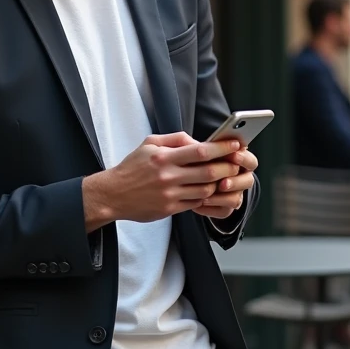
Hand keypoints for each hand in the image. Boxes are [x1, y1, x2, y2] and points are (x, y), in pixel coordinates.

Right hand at [82, 134, 244, 229]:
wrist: (112, 194)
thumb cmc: (132, 167)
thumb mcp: (149, 143)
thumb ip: (175, 139)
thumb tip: (199, 141)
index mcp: (163, 156)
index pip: (200, 151)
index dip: (222, 148)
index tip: (235, 144)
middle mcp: (167, 176)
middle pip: (208, 172)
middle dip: (227, 167)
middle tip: (237, 164)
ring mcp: (169, 195)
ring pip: (205, 190)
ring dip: (219, 184)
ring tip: (225, 178)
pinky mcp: (169, 209)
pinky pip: (195, 203)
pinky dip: (205, 197)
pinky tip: (209, 191)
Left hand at [195, 146, 258, 218]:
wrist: (187, 178)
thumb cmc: (196, 159)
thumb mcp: (199, 149)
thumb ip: (207, 147)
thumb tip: (203, 145)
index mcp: (240, 162)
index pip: (250, 161)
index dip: (244, 159)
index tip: (234, 155)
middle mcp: (240, 178)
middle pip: (248, 181)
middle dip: (235, 182)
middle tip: (223, 183)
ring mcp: (234, 194)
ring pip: (236, 199)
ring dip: (223, 198)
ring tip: (206, 197)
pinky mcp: (225, 208)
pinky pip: (223, 211)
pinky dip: (211, 208)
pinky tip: (198, 203)